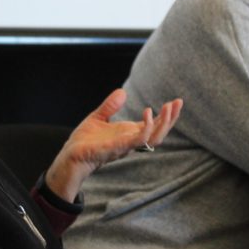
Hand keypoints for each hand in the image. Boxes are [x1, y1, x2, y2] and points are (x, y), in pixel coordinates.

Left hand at [45, 88, 182, 201]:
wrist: (70, 156)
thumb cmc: (84, 141)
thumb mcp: (98, 117)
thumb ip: (110, 106)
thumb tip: (122, 92)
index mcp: (129, 134)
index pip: (155, 126)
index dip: (167, 115)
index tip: (176, 101)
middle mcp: (131, 141)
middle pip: (160, 132)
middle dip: (171, 118)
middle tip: (178, 102)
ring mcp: (127, 145)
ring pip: (154, 138)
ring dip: (164, 123)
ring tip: (169, 107)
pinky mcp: (118, 148)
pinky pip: (138, 140)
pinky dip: (146, 128)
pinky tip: (148, 113)